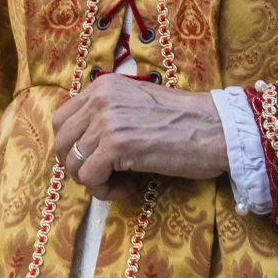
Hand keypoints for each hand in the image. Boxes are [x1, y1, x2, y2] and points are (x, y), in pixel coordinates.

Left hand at [50, 76, 228, 200]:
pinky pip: (90, 179)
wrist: (216, 128)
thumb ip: (109, 114)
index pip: (62, 119)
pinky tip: (130, 187)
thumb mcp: (137, 104)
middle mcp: (99, 98)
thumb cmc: (184, 122)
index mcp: (103, 86)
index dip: (72, 147)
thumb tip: (84, 144)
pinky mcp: (116, 145)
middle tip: (104, 176)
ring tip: (122, 183)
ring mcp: (106, 121)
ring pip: (73, 164)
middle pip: (61, 142)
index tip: (96, 160)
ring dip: (95, 182)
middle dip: (77, 167)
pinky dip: (106, 191)